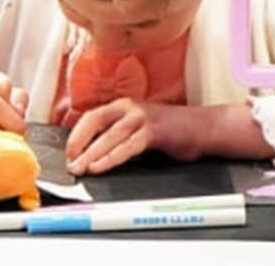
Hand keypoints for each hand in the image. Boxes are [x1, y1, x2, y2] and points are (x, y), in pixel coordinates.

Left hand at [66, 98, 209, 175]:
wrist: (205, 127)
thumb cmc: (173, 130)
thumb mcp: (141, 127)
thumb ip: (121, 134)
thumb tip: (96, 151)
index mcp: (123, 106)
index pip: (91, 117)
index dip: (77, 134)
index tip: (69, 152)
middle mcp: (129, 108)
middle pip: (94, 122)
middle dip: (78, 144)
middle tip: (70, 162)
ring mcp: (141, 118)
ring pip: (109, 136)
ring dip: (91, 154)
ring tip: (80, 168)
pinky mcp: (153, 131)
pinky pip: (127, 146)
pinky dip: (111, 158)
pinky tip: (101, 167)